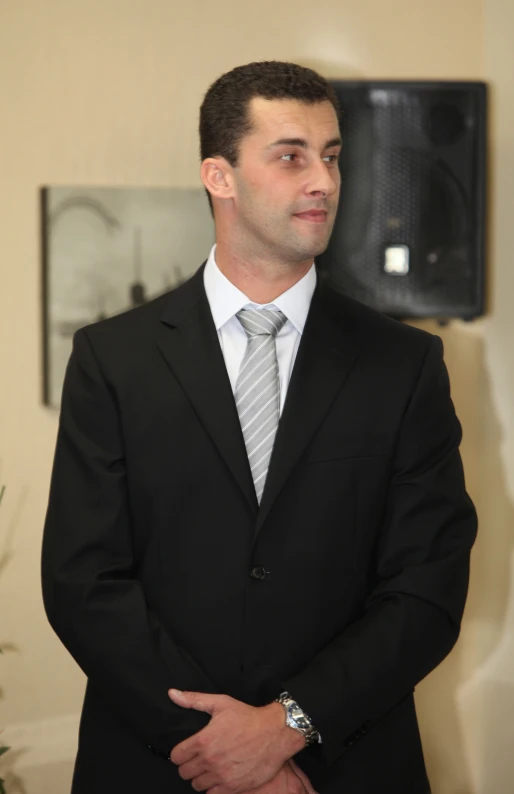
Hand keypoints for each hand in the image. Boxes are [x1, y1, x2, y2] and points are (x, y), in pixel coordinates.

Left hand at [168, 689, 305, 792]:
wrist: (275, 732)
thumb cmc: (247, 717)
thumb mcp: (220, 703)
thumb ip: (193, 700)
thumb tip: (172, 694)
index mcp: (203, 740)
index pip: (176, 756)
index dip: (179, 753)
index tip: (186, 751)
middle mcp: (210, 760)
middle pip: (184, 773)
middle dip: (189, 766)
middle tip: (198, 759)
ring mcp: (221, 775)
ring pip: (197, 785)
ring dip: (200, 777)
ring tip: (209, 768)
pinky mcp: (233, 787)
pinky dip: (213, 787)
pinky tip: (220, 776)